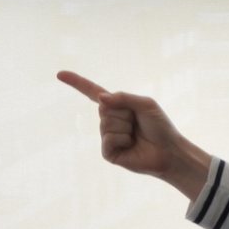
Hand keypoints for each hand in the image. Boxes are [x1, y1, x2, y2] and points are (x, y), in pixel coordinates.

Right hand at [56, 70, 210, 198]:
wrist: (169, 152)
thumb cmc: (160, 127)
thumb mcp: (145, 104)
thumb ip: (124, 98)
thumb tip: (101, 98)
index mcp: (117, 106)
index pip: (92, 92)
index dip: (76, 83)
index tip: (60, 75)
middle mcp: (109, 120)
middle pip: (104, 108)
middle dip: (124, 113)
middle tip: (138, 123)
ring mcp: (107, 137)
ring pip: (106, 124)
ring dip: (125, 128)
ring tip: (136, 135)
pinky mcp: (108, 153)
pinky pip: (108, 140)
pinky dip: (121, 140)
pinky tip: (131, 145)